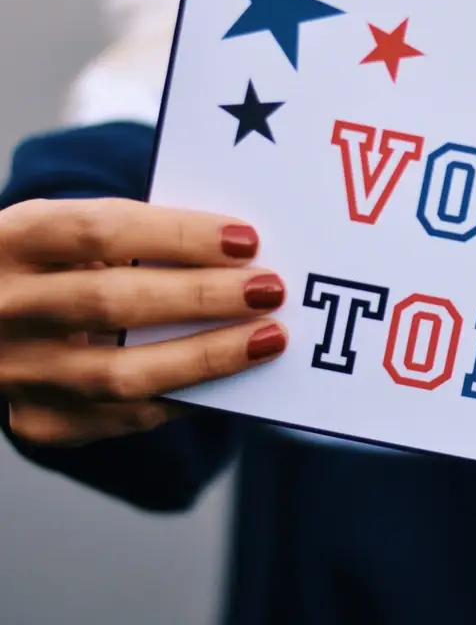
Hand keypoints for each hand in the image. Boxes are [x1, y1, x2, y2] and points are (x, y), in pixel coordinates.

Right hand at [0, 198, 288, 445]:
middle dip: (203, 296)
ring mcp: (16, 372)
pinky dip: (185, 397)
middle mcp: (1, 308)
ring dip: (207, 356)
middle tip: (270, 289)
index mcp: (11, 240)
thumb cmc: (57, 265)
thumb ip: (134, 240)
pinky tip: (231, 380)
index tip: (246, 239)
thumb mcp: (71, 236)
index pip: (99, 232)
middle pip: (112, 303)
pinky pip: (124, 417)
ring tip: (268, 338)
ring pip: (120, 374)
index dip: (178, 235)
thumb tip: (238, 254)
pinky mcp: (39, 421)